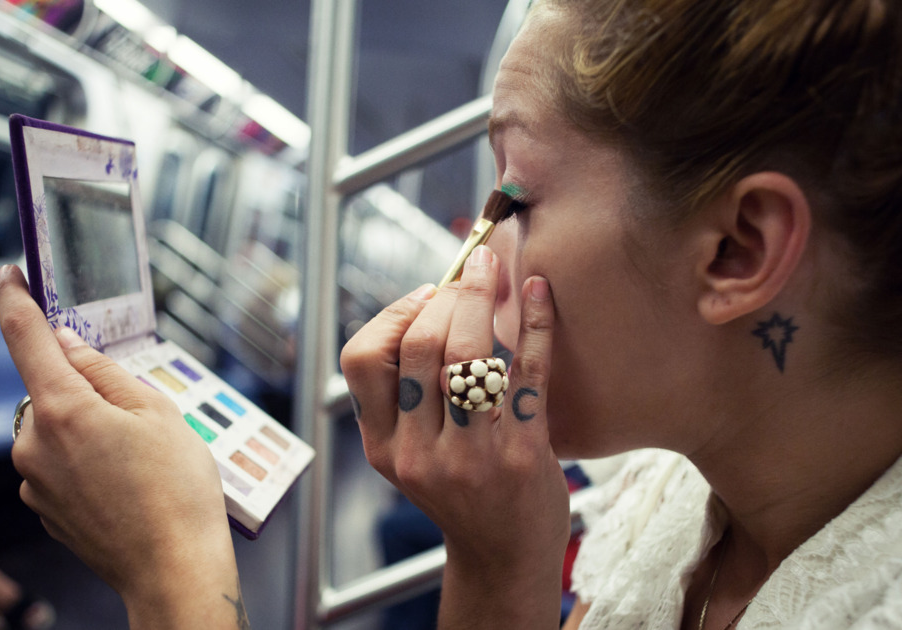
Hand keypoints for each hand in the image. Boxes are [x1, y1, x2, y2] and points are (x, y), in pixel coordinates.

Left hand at [0, 265, 245, 628]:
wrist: (173, 570)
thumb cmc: (176, 493)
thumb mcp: (158, 413)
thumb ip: (107, 372)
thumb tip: (66, 343)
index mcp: (63, 409)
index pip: (25, 335)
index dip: (14, 298)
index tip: (9, 274)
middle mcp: (35, 443)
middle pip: (52, 389)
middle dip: (87, 390)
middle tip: (140, 418)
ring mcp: (35, 480)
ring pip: (57, 428)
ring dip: (90, 429)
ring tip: (140, 462)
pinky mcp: (44, 507)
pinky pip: (60, 464)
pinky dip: (87, 462)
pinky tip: (125, 484)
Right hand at [340, 246, 568, 628]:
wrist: (505, 558)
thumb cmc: (463, 493)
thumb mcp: (412, 454)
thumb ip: (406, 396)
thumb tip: (428, 300)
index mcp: (383, 447)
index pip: (362, 359)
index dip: (392, 314)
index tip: (426, 295)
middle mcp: (417, 453)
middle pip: (417, 345)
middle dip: (445, 295)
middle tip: (469, 275)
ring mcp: (469, 456)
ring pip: (467, 353)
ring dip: (482, 297)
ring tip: (494, 271)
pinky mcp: (520, 454)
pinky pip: (526, 370)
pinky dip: (536, 321)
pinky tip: (539, 291)